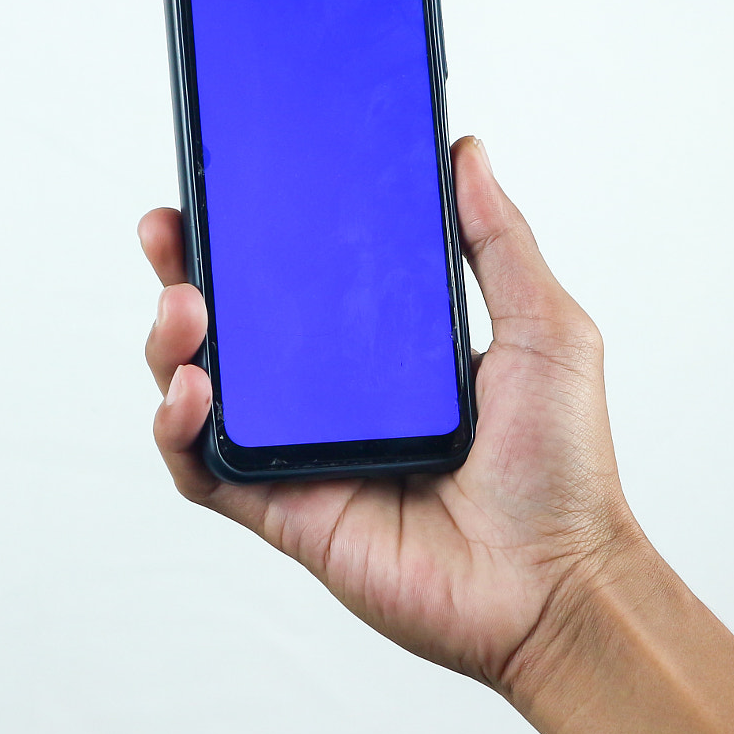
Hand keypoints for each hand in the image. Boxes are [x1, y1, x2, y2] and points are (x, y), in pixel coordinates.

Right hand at [138, 136, 644, 690]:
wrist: (557, 582)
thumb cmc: (563, 466)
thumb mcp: (544, 328)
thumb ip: (499, 240)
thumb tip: (463, 151)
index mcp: (383, 352)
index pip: (297, 279)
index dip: (253, 234)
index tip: (225, 182)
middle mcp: (331, 400)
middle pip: (232, 326)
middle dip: (184, 272)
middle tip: (170, 230)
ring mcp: (301, 455)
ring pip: (200, 390)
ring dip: (171, 343)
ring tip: (186, 307)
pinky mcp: (283, 513)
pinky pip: (203, 469)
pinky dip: (177, 429)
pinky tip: (193, 389)